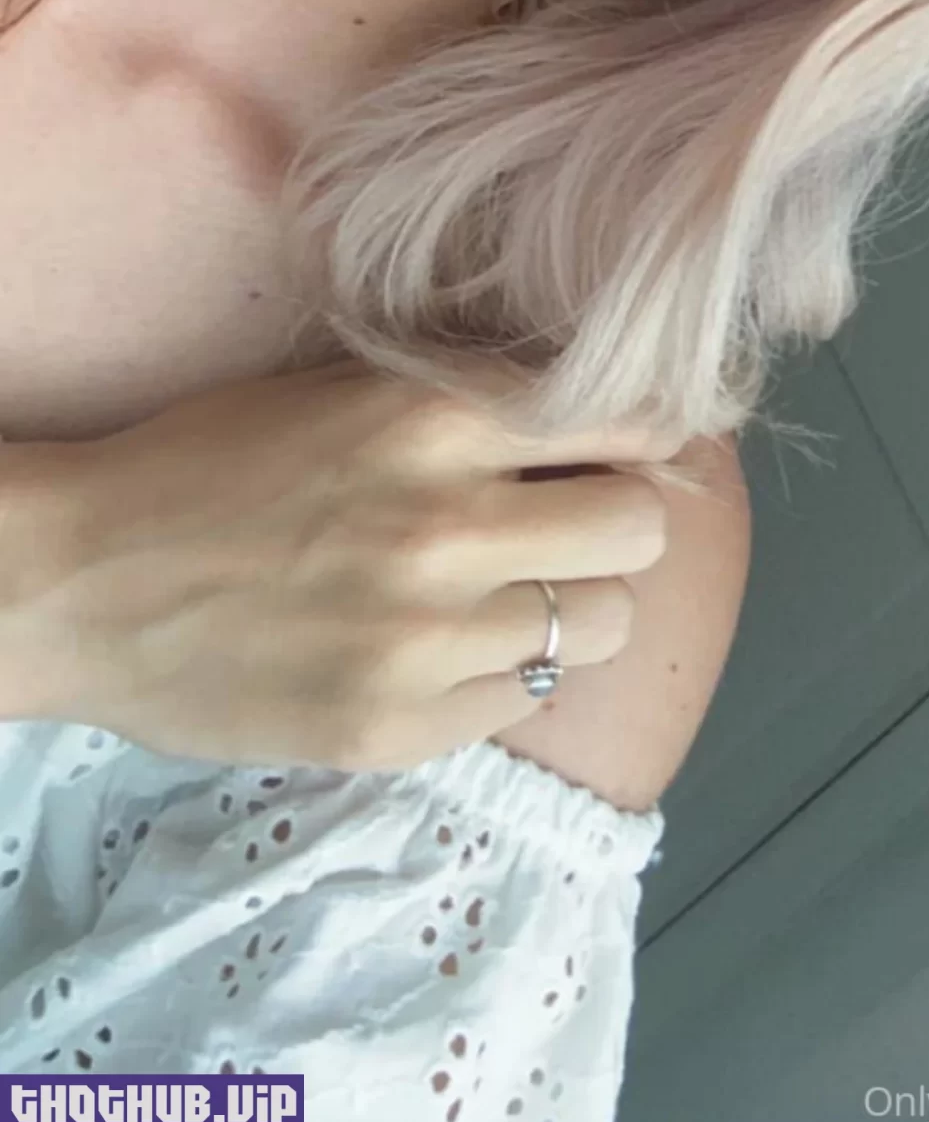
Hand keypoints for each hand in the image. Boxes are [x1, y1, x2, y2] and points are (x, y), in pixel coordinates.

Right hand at [13, 353, 678, 770]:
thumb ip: (476, 403)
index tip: (636, 445)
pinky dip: (502, 672)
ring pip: (602, 625)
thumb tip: (608, 414)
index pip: (630, 422)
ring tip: (505, 591)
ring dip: (570, 603)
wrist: (88, 579)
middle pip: (643, 531)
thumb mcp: (351, 392)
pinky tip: (443, 646)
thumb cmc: (215, 465)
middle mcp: (450, 529)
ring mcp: (429, 642)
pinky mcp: (399, 729)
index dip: (647, 434)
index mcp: (437, 421)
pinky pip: (524, 699)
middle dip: (620, 521)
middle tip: (572, 522)